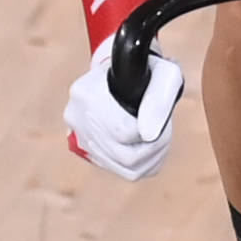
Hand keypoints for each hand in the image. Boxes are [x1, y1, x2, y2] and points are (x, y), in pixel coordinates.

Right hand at [65, 45, 184, 180]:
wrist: (127, 71)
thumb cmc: (148, 72)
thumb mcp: (163, 75)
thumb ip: (158, 100)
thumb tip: (148, 135)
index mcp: (85, 93)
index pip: (122, 133)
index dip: (153, 134)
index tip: (166, 123)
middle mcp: (74, 115)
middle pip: (122, 156)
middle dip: (154, 149)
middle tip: (166, 133)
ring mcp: (77, 133)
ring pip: (122, 166)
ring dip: (150, 159)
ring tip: (160, 141)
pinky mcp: (85, 147)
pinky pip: (117, 169)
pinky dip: (140, 164)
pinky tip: (150, 151)